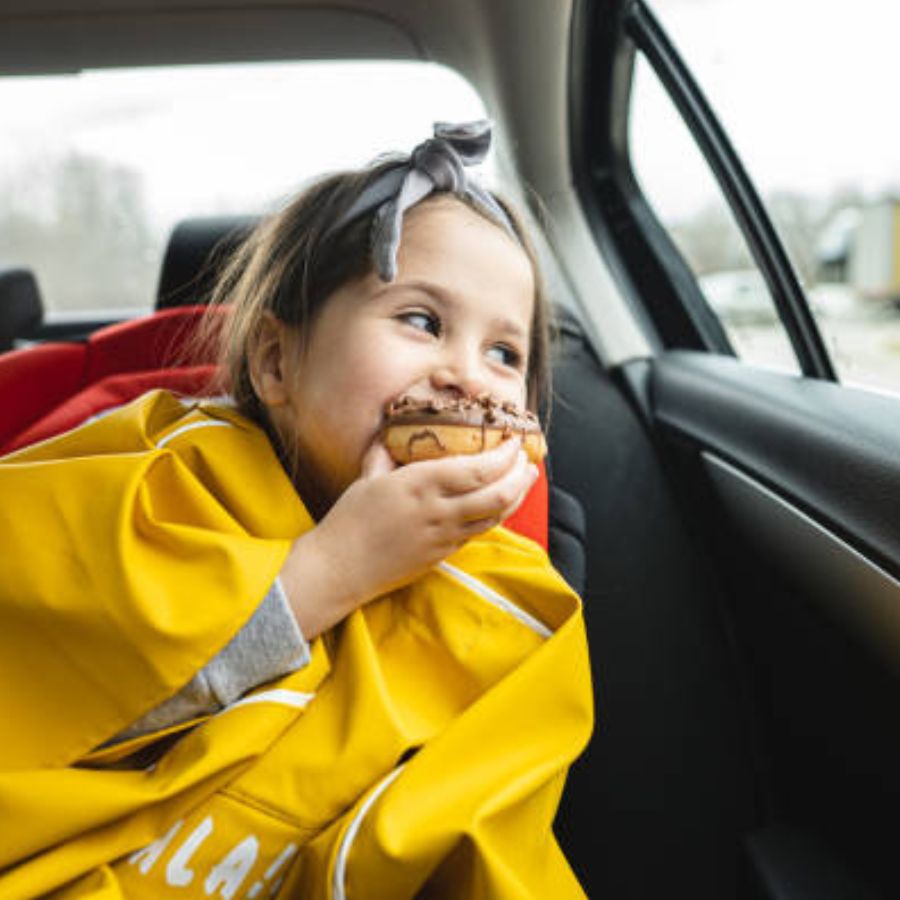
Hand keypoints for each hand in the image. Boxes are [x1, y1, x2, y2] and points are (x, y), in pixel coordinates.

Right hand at [280, 438, 537, 638]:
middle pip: (497, 494)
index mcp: (420, 484)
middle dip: (521, 476)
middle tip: (529, 461)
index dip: (505, 455)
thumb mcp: (367, 477)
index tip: (514, 441)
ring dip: (516, 496)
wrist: (340, 569)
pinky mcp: (443, 555)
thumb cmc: (349, 521)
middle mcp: (438, 510)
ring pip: (495, 517)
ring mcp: (444, 536)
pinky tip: (499, 504)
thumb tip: (395, 430)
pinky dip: (496, 515)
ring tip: (526, 480)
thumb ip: (386, 452)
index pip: (478, 468)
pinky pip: (478, 532)